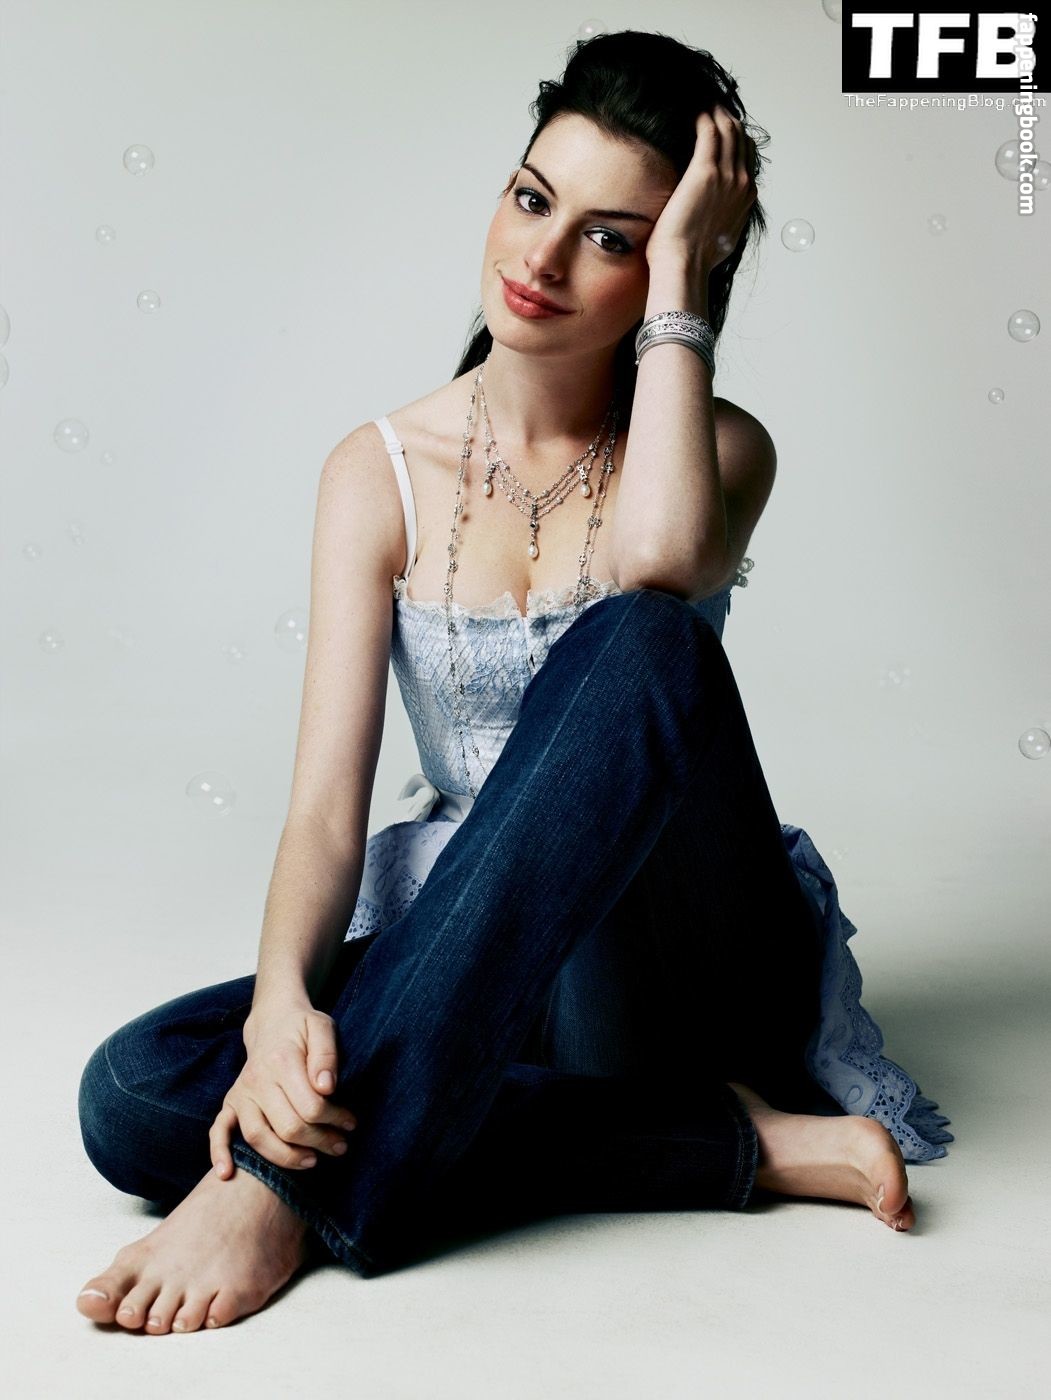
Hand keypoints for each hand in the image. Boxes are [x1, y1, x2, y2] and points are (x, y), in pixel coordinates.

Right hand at [209, 1002, 357, 1177]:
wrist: (272, 1020)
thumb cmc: (301, 1028)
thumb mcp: (321, 1028)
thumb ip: (326, 1055)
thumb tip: (326, 1088)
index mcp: (282, 1060)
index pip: (311, 1105)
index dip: (335, 1120)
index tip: (350, 1124)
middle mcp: (257, 1079)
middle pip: (288, 1127)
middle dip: (319, 1142)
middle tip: (340, 1146)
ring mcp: (241, 1093)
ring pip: (258, 1137)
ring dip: (286, 1157)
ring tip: (313, 1161)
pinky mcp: (231, 1103)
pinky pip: (218, 1131)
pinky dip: (219, 1153)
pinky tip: (227, 1174)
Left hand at [646, 106, 757, 276]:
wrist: (685, 265)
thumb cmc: (694, 258)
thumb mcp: (719, 238)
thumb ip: (723, 219)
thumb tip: (716, 217)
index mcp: (745, 197)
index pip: (746, 154)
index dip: (734, 135)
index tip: (720, 124)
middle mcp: (741, 183)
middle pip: (739, 136)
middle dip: (726, 116)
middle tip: (710, 103)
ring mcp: (726, 176)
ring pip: (727, 129)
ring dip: (715, 110)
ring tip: (701, 100)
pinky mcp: (705, 172)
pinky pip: (708, 131)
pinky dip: (702, 115)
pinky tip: (693, 109)